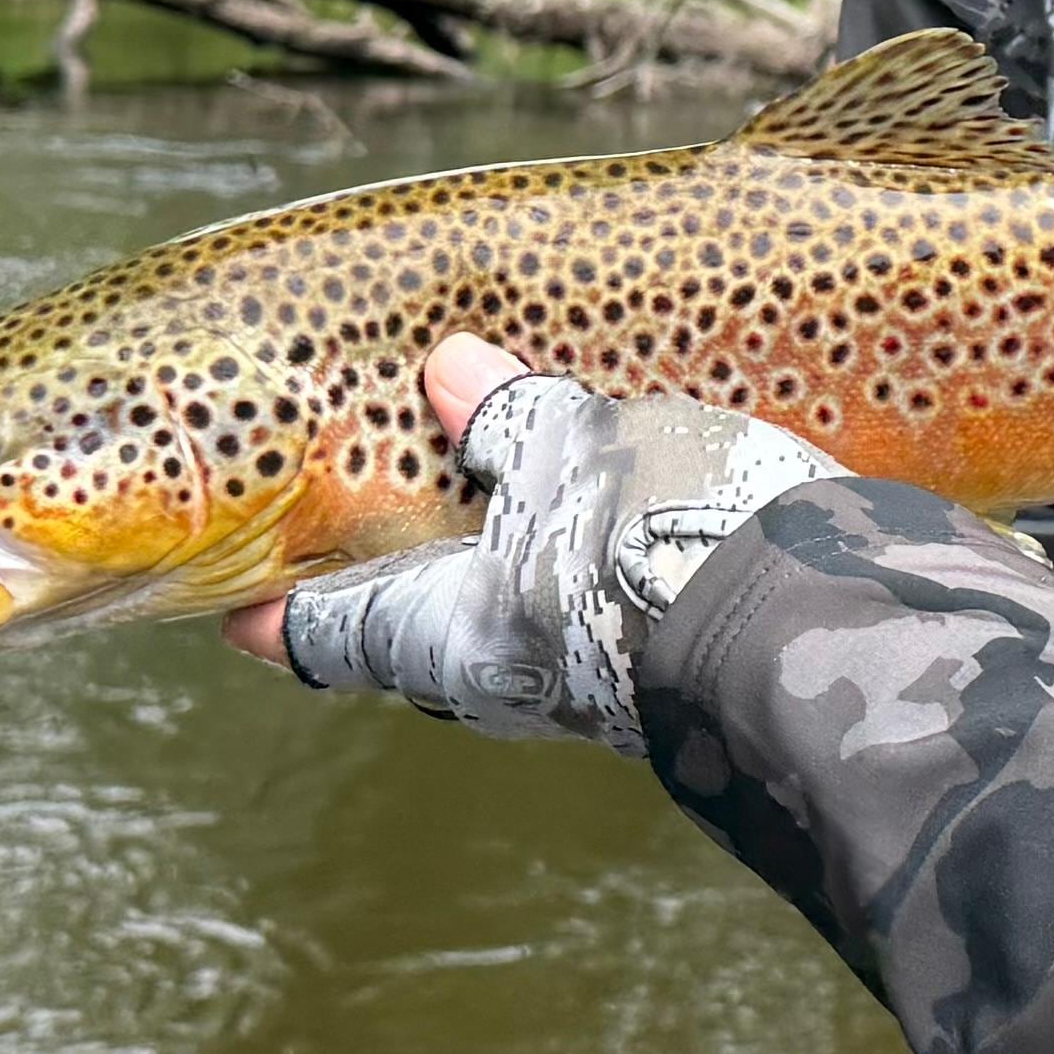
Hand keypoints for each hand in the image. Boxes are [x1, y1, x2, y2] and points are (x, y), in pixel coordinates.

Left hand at [222, 333, 842, 753]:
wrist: (812, 625)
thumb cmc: (657, 537)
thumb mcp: (570, 444)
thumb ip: (504, 413)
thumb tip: (446, 373)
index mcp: (445, 637)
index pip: (328, 635)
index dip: (280, 611)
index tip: (241, 602)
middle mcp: (506, 678)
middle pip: (421, 628)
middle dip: (405, 569)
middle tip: (381, 506)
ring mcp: (588, 679)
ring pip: (517, 616)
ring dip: (507, 556)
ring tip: (506, 483)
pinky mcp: (667, 658)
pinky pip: (595, 605)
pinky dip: (583, 555)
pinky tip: (611, 498)